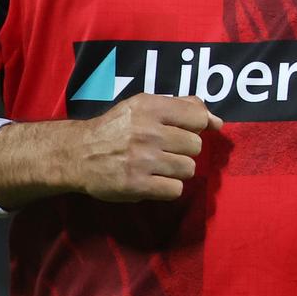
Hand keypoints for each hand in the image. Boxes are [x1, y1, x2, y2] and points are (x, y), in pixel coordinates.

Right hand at [76, 93, 222, 201]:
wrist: (79, 153)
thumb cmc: (117, 128)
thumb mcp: (143, 106)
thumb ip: (182, 107)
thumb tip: (217, 121)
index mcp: (150, 107)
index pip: (198, 117)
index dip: (198, 126)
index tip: (186, 131)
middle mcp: (147, 132)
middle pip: (195, 145)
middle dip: (185, 150)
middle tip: (166, 150)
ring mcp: (142, 159)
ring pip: (188, 168)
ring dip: (178, 170)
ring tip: (160, 166)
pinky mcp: (137, 185)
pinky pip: (175, 189)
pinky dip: (168, 187)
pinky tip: (155, 180)